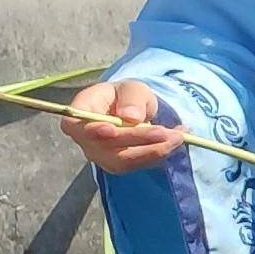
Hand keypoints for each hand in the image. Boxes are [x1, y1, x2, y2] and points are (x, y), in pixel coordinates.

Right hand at [60, 79, 183, 175]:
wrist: (132, 111)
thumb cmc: (126, 96)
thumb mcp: (132, 88)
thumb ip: (131, 99)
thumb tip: (131, 117)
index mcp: (81, 110)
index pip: (76, 124)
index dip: (92, 130)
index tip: (112, 130)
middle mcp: (84, 136)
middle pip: (106, 145)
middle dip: (137, 139)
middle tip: (165, 132)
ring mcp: (99, 153)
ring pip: (123, 160)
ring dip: (153, 150)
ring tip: (178, 136)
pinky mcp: (116, 164)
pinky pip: (136, 164)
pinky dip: (159, 153)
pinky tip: (175, 141)